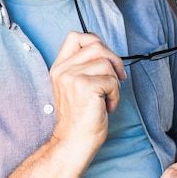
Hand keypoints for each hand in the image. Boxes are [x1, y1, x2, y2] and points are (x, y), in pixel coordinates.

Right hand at [50, 31, 125, 155]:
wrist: (74, 140)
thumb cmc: (80, 116)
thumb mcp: (75, 86)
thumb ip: (83, 67)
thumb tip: (107, 53)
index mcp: (59, 67)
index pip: (75, 37)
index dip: (95, 42)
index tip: (105, 60)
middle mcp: (63, 70)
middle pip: (96, 45)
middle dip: (114, 61)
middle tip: (117, 79)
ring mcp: (72, 77)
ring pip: (107, 63)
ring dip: (114, 82)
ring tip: (106, 98)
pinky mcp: (85, 87)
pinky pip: (112, 81)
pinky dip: (115, 95)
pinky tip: (106, 106)